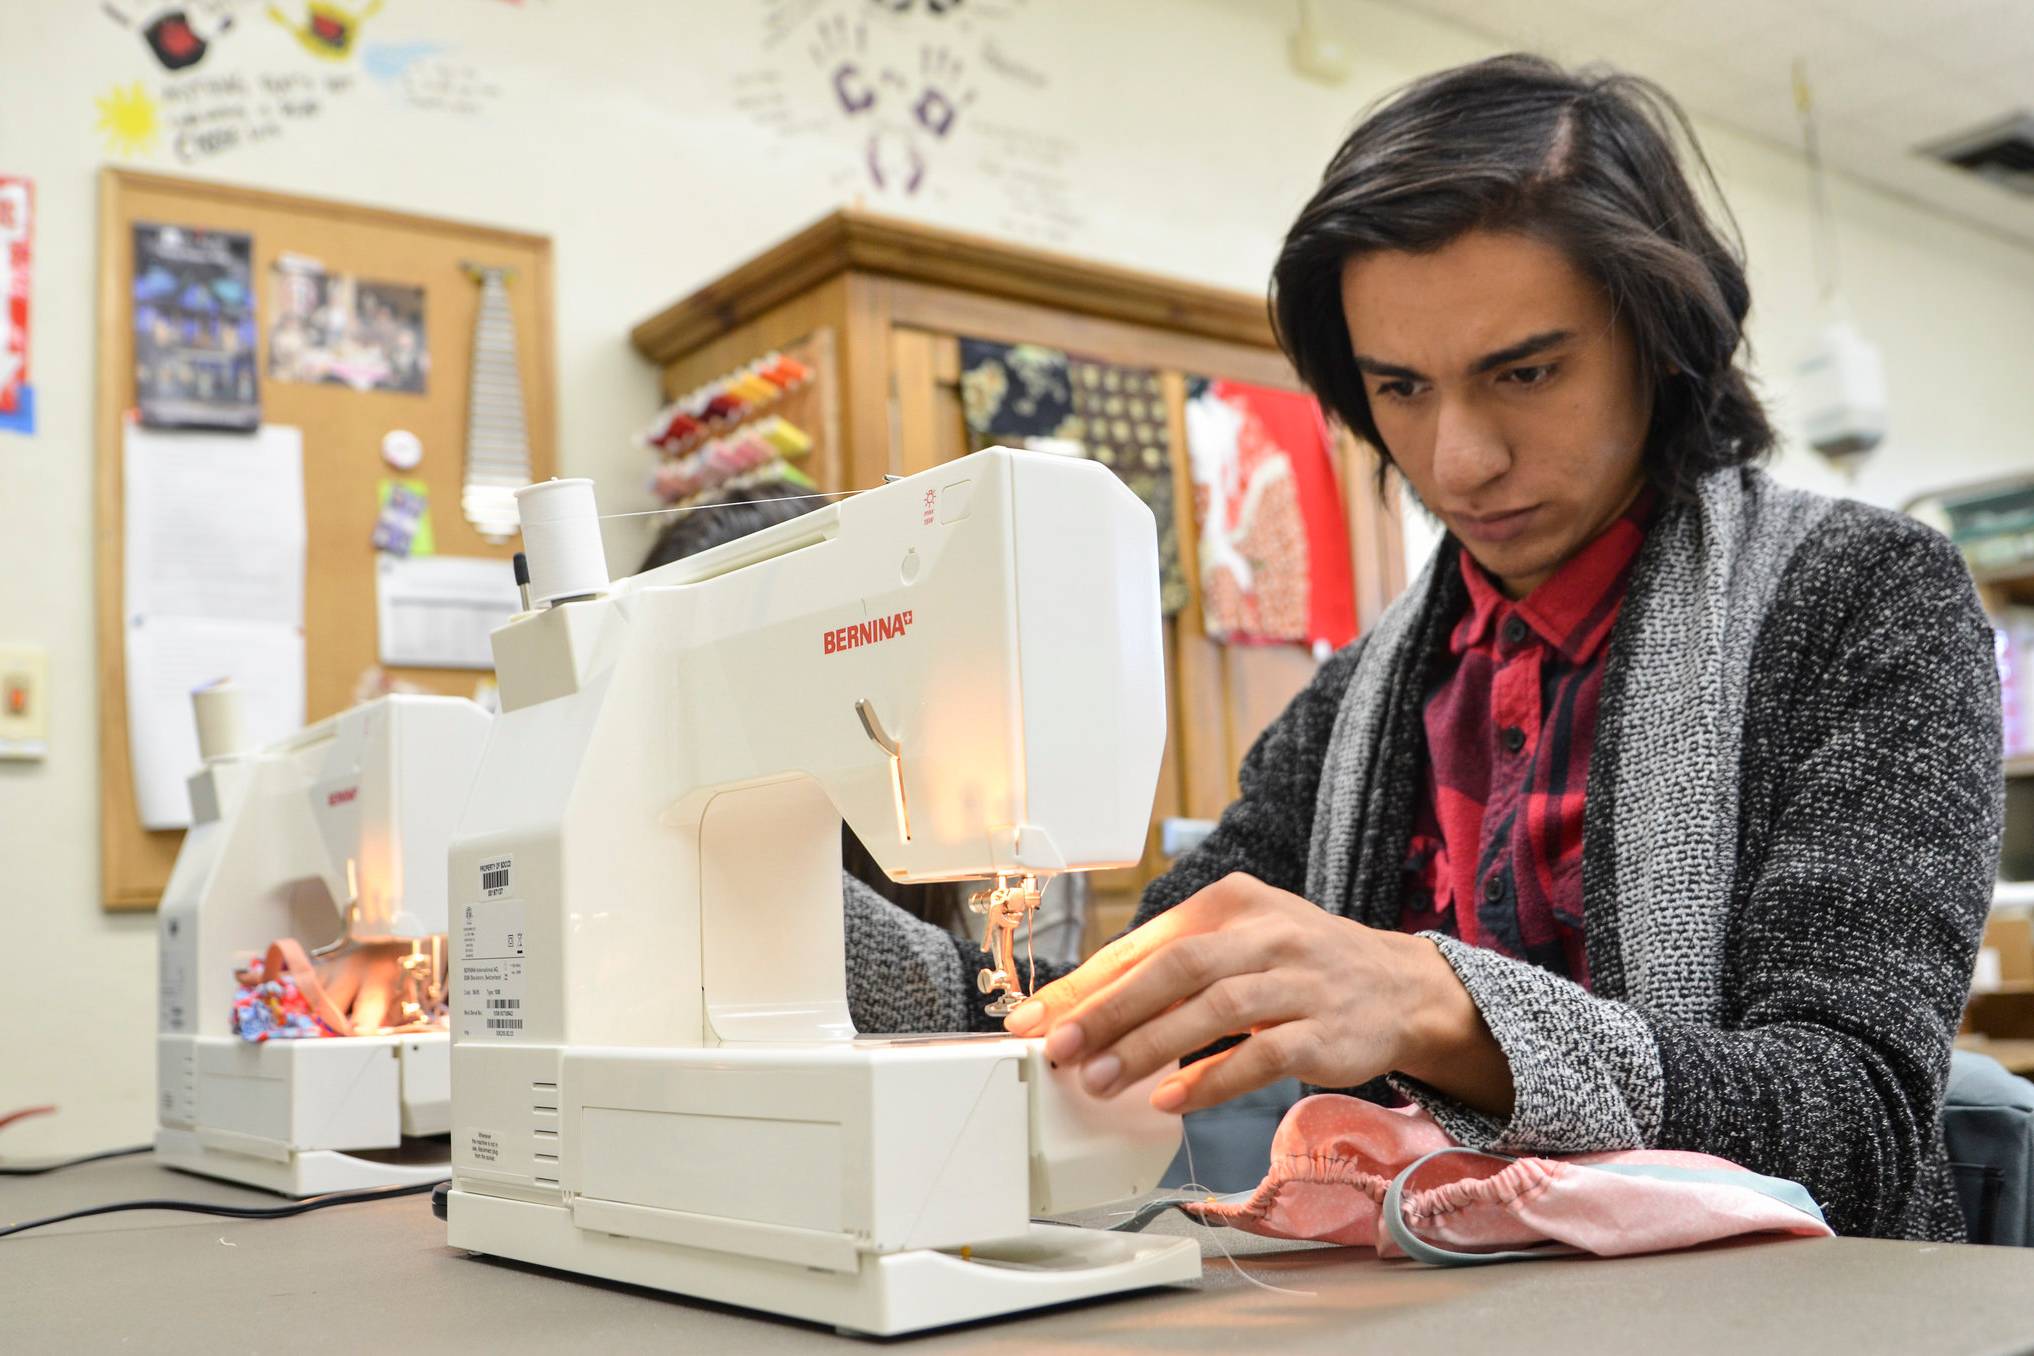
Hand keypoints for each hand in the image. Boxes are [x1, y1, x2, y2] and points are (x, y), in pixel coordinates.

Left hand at [1003, 873, 1511, 1115]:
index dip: (1084, 983)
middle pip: (1174, 967)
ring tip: (1099, 1081)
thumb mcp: (1239, 939)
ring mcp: (1297, 982)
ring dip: (1148, 1048)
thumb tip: (1084, 1007)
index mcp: (1230, 902)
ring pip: (1212, 1009)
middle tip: (1058, 1049)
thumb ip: (1171, 964)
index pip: (1143, 942)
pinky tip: (1169, 1100)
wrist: (1401, 986)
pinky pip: (1258, 1055)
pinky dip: (1209, 1079)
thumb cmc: (1300, 964)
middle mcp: (1264, 933)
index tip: (1033, 1018)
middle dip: (1107, 1011)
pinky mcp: (1322, 1032)